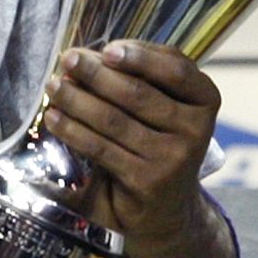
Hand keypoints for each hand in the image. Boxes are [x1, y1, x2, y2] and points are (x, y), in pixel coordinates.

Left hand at [42, 39, 219, 245]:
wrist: (165, 208)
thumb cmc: (156, 141)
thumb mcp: (163, 106)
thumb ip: (140, 77)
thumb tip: (88, 58)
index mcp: (204, 100)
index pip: (176, 70)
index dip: (141, 57)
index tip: (108, 49)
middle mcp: (196, 130)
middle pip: (138, 93)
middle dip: (96, 74)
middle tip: (67, 60)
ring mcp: (173, 159)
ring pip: (114, 119)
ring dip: (76, 99)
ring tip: (53, 85)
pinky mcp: (146, 181)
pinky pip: (101, 147)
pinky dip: (73, 130)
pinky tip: (54, 117)